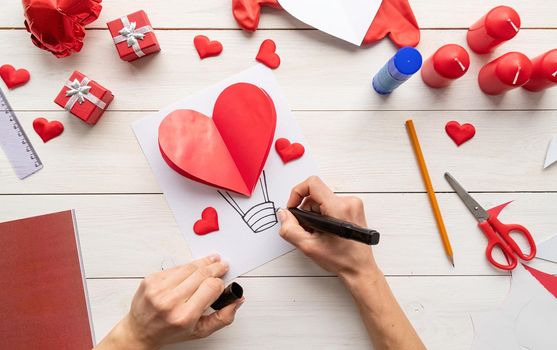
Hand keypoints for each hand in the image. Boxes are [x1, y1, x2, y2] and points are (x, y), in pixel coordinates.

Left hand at [95, 255, 243, 349]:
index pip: (211, 287)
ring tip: (211, 261)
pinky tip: (191, 270)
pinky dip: (186, 267)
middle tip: (222, 266)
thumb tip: (237, 300)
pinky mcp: (151, 280)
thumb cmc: (169, 332)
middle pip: (201, 274)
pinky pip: (176, 267)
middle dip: (215, 268)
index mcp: (184, 316)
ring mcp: (158, 289)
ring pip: (189, 267)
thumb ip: (223, 317)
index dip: (220, 283)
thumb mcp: (200, 331)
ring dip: (203, 262)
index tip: (222, 283)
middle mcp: (169, 301)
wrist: (141, 331)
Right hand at [278, 176, 378, 283]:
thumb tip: (283, 214)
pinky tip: (326, 230)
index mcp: (338, 209)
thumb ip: (290, 229)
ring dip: (315, 215)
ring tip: (319, 233)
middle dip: (307, 211)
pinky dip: (324, 215)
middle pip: (316, 195)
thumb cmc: (341, 259)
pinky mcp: (354, 208)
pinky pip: (331, 204)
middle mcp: (348, 202)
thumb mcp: (309, 247)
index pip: (312, 184)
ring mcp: (353, 204)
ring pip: (323, 200)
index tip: (293, 207)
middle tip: (308, 229)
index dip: (297, 193)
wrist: (359, 268)